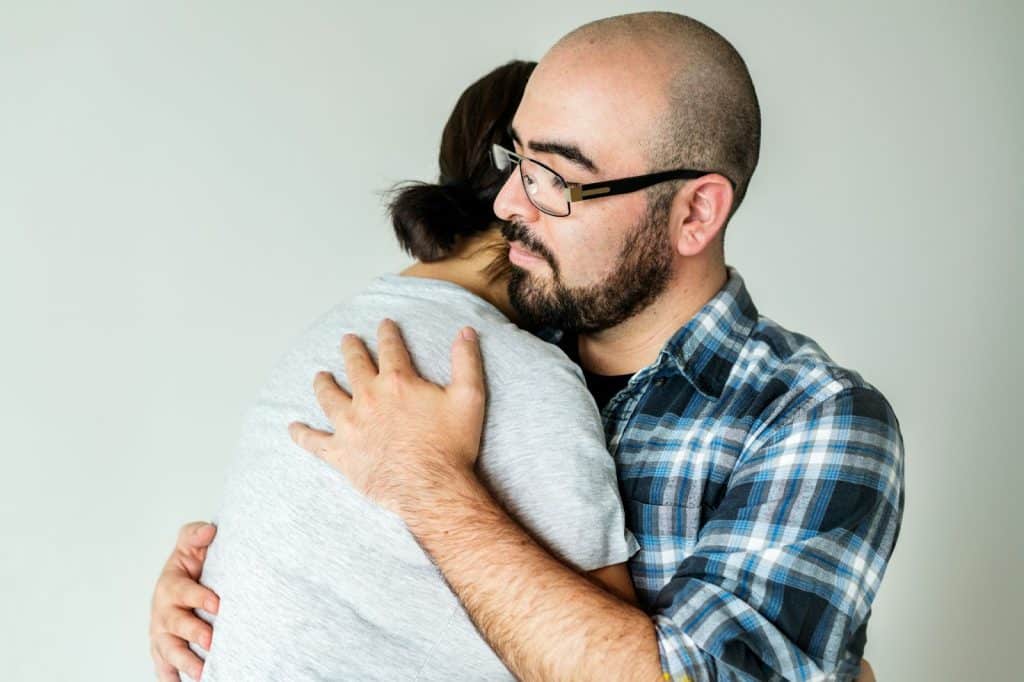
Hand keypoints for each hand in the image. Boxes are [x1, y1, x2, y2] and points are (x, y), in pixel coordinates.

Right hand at [149, 522, 219, 680]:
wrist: (185, 579)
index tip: (218, 603)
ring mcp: (162, 633)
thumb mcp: (191, 545)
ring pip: (169, 650)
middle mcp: (162, 611)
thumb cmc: (191, 564)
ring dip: (184, 662)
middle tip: (211, 641)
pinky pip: (164, 668)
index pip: (184, 591)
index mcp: (170, 585)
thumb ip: (196, 535)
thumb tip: (209, 530)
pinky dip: (171, 679)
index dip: (200, 597)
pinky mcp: (163, 649)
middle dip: (193, 633)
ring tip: (202, 673)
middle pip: (175, 624)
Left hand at [288, 319, 485, 515]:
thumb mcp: (469, 397)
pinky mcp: (342, 453)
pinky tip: (293, 428)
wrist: (431, 488)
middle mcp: (368, 399)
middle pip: (355, 366)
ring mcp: (351, 426)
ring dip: (324, 384)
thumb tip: (466, 331)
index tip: (384, 325)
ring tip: (320, 376)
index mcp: (397, 382)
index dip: (387, 334)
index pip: (390, 348)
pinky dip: (302, 434)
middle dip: (351, 349)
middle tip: (347, 340)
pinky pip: (314, 441)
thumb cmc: (452, 445)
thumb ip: (466, 361)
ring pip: (329, 397)